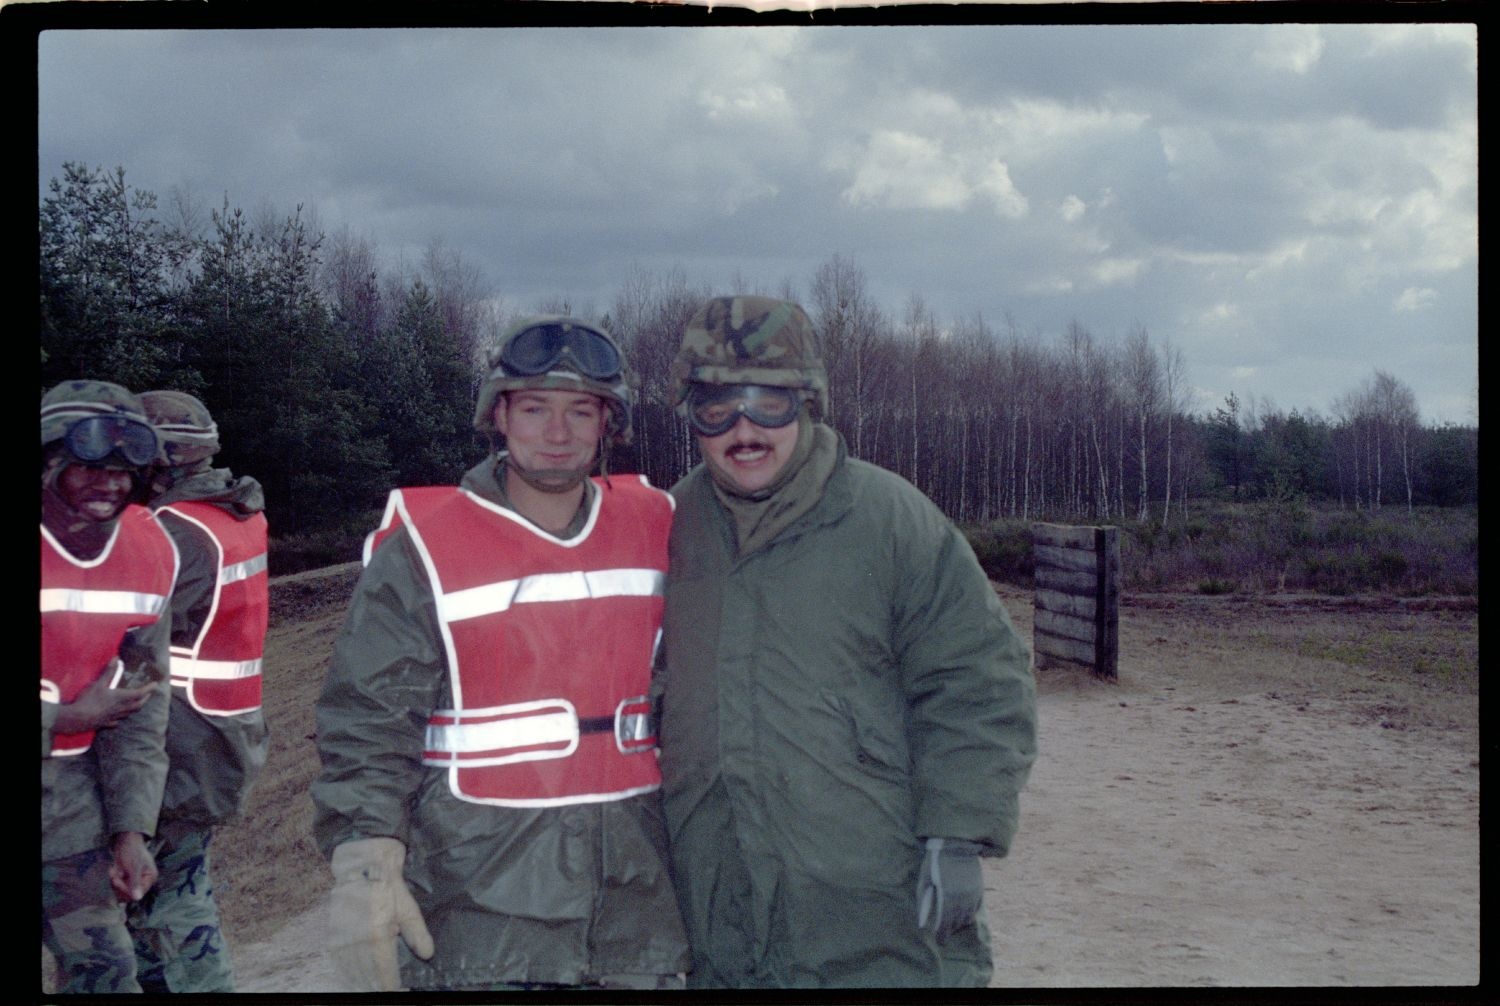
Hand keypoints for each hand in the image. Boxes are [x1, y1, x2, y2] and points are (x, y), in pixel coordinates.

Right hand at [52, 669, 152, 733]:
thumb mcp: (98, 683)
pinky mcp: (105, 724)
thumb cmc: (88, 700)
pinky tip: (118, 718)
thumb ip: (108, 672)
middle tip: (148, 693)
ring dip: (135, 708)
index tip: (155, 684)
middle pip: (138, 705)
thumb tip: (116, 658)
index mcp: (120, 697)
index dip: (149, 688)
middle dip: (145, 699)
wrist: (76, 719)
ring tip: (136, 703)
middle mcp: (120, 708)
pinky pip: (116, 722)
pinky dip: (120, 718)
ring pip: (129, 714)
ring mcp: (113, 717)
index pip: (139, 693)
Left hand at [109, 831, 157, 902]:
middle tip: (113, 874)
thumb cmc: (132, 851)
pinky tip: (114, 871)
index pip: (137, 893)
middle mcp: (144, 882)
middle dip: (118, 885)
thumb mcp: (133, 867)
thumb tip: (137, 898)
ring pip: (121, 892)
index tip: (116, 880)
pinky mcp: (127, 880)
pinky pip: (118, 888)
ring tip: (114, 870)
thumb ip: (135, 883)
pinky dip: (113, 880)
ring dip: (115, 882)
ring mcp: (135, 881)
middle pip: (129, 895)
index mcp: (150, 878)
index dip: (125, 889)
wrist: (124, 841)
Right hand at [328, 837, 434, 990]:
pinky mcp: (332, 938)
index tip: (401, 991)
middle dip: (379, 987)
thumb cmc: (387, 887)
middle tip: (391, 989)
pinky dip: (351, 973)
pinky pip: (341, 964)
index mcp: (376, 937)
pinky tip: (360, 977)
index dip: (393, 988)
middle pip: (367, 980)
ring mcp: (341, 942)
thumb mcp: (408, 908)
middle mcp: (355, 944)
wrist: (360, 867)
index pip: (384, 976)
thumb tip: (427, 954)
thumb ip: (417, 933)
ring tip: (376, 986)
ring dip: (364, 983)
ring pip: (353, 975)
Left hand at [915, 837, 984, 942]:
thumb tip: (922, 923)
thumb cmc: (935, 861)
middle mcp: (963, 898)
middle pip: (957, 923)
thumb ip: (923, 902)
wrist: (956, 844)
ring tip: (951, 925)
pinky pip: (975, 909)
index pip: (946, 924)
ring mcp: (973, 894)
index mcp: (948, 896)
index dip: (942, 935)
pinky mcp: (979, 889)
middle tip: (943, 934)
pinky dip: (968, 915)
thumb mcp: (924, 880)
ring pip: (968, 918)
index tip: (939, 941)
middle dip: (950, 930)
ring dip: (959, 924)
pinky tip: (961, 915)